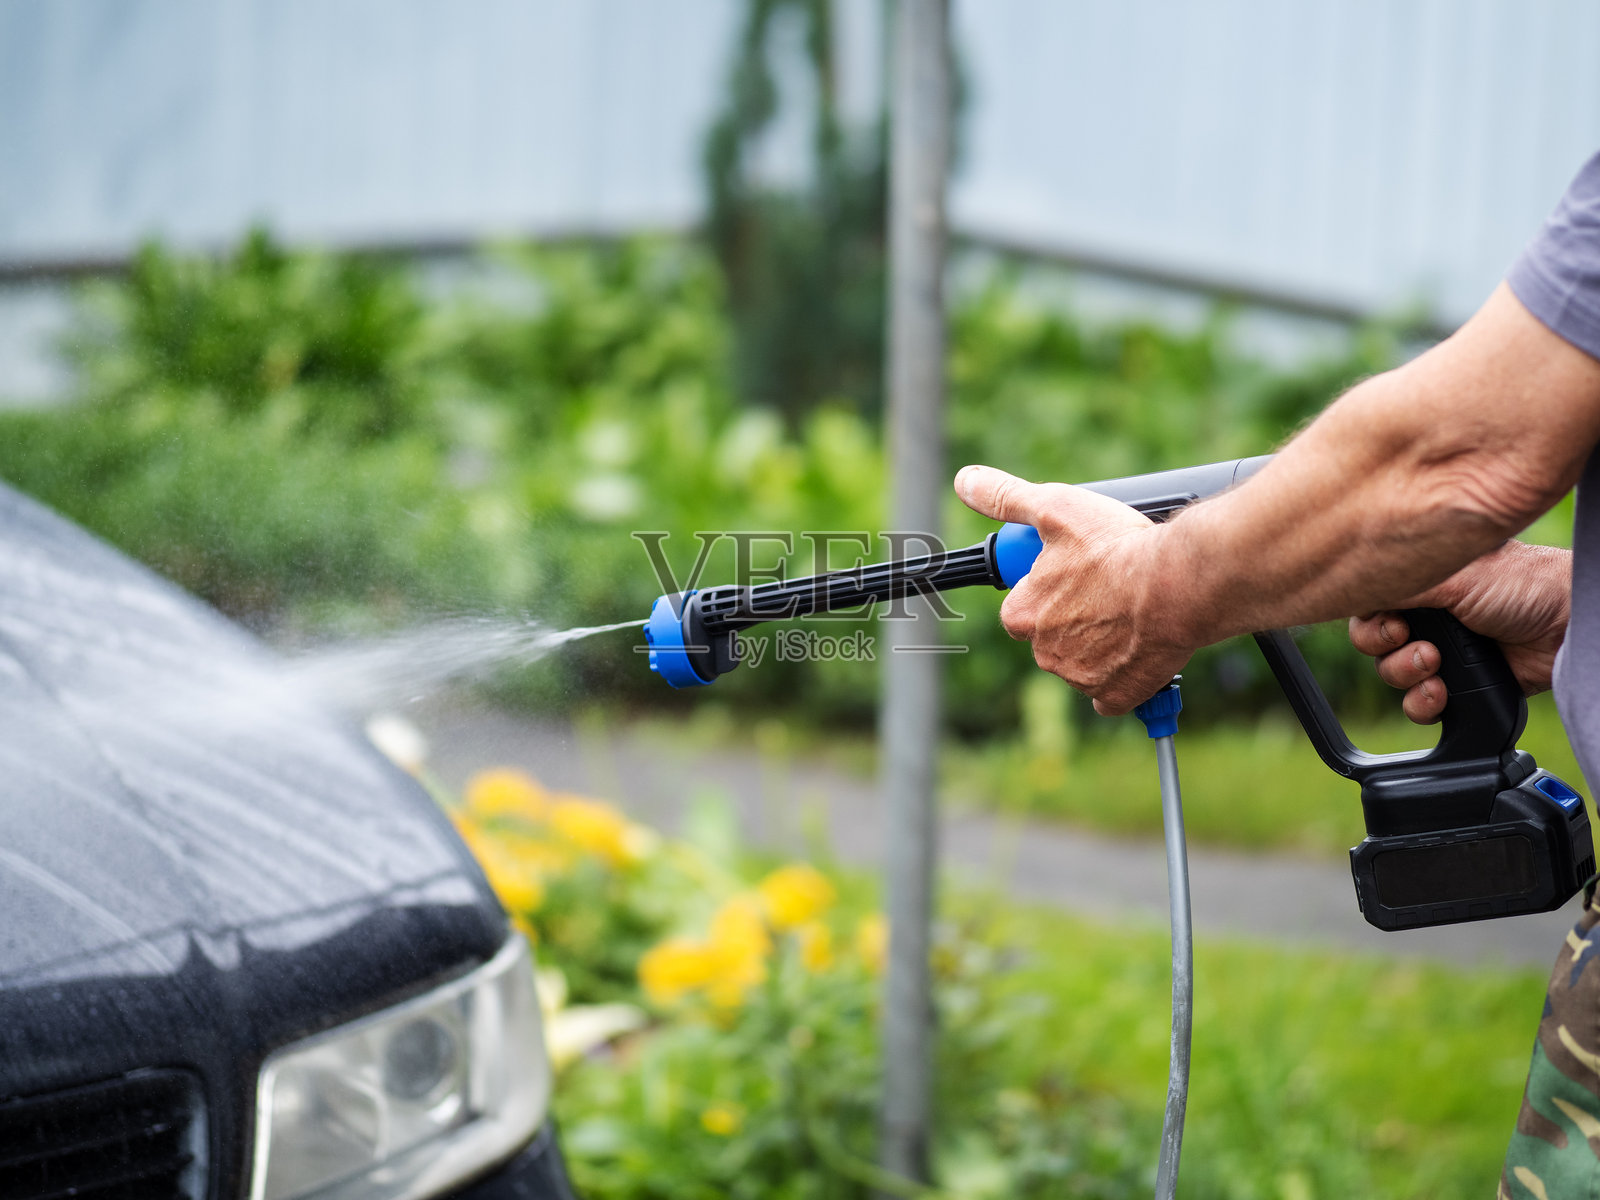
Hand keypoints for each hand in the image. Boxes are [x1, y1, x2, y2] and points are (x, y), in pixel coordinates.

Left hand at [954, 465, 1189, 714]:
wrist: (1178, 583)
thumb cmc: (1116, 547)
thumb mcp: (1054, 508)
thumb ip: (1006, 498)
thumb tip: (967, 482)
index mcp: (1023, 614)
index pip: (1020, 608)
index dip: (1045, 589)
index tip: (1072, 573)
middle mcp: (1045, 653)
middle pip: (1052, 636)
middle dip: (1075, 616)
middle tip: (1107, 588)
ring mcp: (1081, 678)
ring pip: (1084, 661)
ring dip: (1101, 642)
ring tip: (1130, 609)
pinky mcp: (1117, 696)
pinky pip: (1113, 690)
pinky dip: (1124, 673)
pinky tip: (1139, 646)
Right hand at [1348, 541, 1570, 723]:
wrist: (1567, 626)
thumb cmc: (1521, 584)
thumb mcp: (1448, 575)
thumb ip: (1395, 584)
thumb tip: (1346, 587)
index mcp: (1418, 581)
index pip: (1366, 603)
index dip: (1368, 619)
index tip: (1390, 623)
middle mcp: (1426, 615)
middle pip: (1372, 642)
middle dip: (1386, 649)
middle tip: (1415, 643)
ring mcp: (1442, 651)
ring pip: (1391, 675)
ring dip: (1406, 676)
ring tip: (1436, 667)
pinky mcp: (1459, 685)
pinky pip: (1418, 704)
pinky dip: (1423, 704)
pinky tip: (1442, 694)